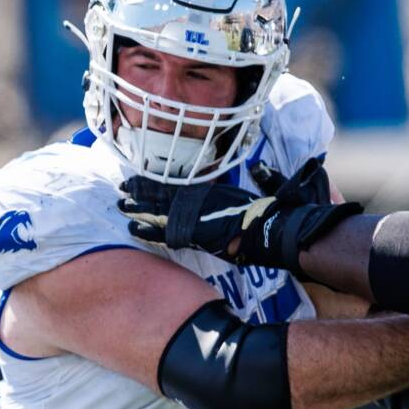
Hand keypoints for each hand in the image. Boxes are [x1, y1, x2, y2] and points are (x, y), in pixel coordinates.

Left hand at [119, 156, 355, 270]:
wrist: (290, 235)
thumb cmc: (287, 213)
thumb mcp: (277, 188)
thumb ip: (266, 178)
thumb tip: (261, 169)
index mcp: (221, 190)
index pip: (182, 183)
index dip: (158, 181)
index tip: (139, 176)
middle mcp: (209, 203)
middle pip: (167, 195)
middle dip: (141, 193)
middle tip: (119, 189)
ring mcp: (204, 221)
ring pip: (164, 213)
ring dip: (140, 211)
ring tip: (119, 207)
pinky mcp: (204, 239)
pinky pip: (170, 235)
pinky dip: (150, 232)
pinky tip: (133, 231)